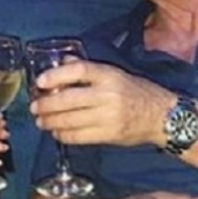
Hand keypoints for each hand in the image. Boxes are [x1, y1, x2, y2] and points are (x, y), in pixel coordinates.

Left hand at [29, 60, 173, 146]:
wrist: (162, 117)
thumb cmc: (137, 92)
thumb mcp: (116, 74)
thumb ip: (89, 69)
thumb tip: (62, 61)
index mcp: (110, 75)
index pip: (79, 70)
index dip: (56, 75)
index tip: (40, 81)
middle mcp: (108, 94)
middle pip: (68, 99)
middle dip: (46, 104)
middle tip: (34, 106)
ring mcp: (108, 117)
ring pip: (70, 120)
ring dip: (50, 121)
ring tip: (41, 120)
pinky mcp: (109, 135)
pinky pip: (78, 137)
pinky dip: (63, 135)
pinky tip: (57, 131)